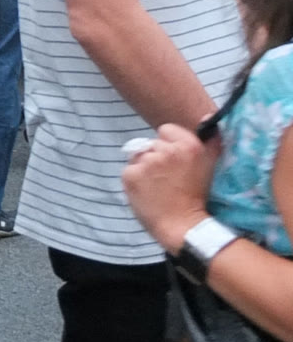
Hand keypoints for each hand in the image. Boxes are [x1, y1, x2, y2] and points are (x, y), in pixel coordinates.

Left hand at [123, 123, 217, 252]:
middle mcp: (166, 150)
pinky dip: (135, 180)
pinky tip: (148, 192)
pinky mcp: (130, 175)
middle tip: (169, 179)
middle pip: (152, 144)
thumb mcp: (211, 166)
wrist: (184, 227)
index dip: (170, 145)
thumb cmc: (198, 198)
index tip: (176, 162)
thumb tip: (205, 115)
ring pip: (139, 157)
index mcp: (188, 146)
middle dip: (157, 158)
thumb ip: (211, 141)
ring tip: (158, 187)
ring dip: (145, 168)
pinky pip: (129, 170)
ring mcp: (147, 162)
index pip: (166, 130)